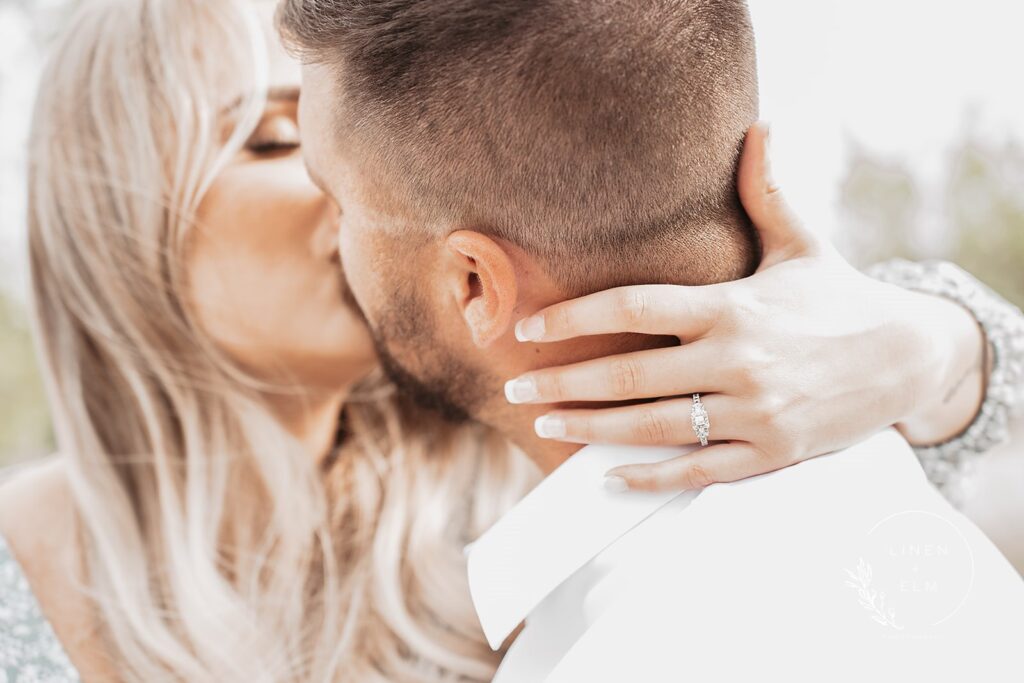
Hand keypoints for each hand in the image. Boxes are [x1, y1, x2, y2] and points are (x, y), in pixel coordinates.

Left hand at [505, 122, 985, 491]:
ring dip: (590, 430)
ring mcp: (753, 411)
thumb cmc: (840, 298)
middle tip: (517, 388)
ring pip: (652, 427)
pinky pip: (698, 470)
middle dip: (563, 383)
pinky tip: (610, 477)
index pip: (633, 307)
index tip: (531, 327)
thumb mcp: (801, 243)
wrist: (909, 357)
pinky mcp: (770, 452)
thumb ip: (767, 192)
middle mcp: (736, 360)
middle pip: (627, 374)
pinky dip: (651, 477)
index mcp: (731, 306)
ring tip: (545, 427)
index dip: (574, 316)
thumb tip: (758, 126)